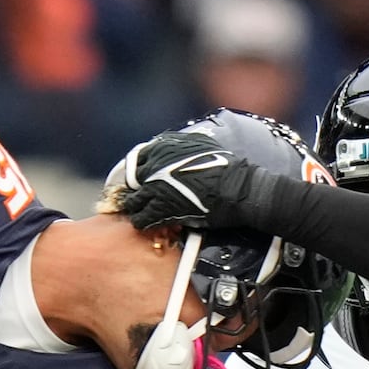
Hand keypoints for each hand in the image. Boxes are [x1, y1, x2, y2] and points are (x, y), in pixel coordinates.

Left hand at [111, 131, 256, 228]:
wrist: (236, 188)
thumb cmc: (225, 165)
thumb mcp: (200, 144)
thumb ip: (179, 146)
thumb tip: (169, 147)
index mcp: (163, 147)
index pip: (138, 158)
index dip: (138, 170)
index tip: (140, 178)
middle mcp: (155, 166)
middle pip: (132, 180)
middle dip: (134, 189)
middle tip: (136, 197)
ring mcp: (156, 189)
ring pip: (134, 201)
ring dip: (135, 207)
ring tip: (138, 212)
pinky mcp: (163, 210)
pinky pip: (143, 218)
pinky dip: (142, 222)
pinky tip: (145, 224)